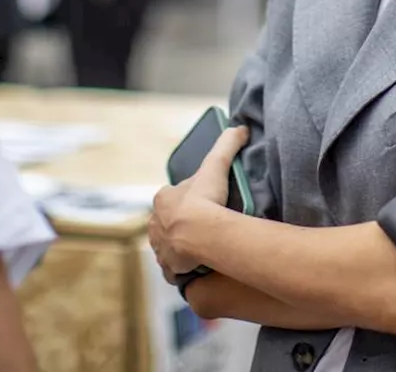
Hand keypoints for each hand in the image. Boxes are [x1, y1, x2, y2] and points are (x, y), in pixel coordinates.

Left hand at [149, 125, 248, 280]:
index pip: (171, 197)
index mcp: (162, 199)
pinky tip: (195, 266)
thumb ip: (227, 144)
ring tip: (200, 249)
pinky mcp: (166, 266)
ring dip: (180, 247)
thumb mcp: (216, 166)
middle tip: (202, 228)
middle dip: (180, 225)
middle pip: (168, 222)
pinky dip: (181, 267)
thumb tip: (240, 127)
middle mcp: (155, 223)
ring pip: (168, 245)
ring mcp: (159, 247)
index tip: (201, 204)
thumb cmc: (204, 199)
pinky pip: (173, 267)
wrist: (198, 234)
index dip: (186, 200)